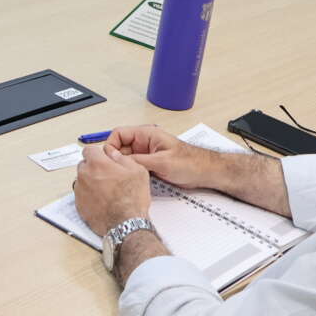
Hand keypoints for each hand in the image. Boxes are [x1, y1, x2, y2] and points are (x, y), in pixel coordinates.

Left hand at [74, 145, 151, 235]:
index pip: (88, 150)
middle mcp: (84, 175)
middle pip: (84, 165)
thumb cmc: (132, 198)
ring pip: (82, 180)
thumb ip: (121, 158)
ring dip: (90, 182)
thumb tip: (112, 153)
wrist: (126, 224)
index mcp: (97, 163)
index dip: (97, 154)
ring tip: (106, 191)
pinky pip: (81, 195)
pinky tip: (102, 201)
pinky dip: (89, 196)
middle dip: (93, 168)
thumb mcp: (137, 171)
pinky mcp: (79, 205)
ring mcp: (80, 191)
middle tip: (107, 176)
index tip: (103, 159)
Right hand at [106, 125, 221, 190]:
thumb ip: (139, 160)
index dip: (111, 145)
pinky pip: (133, 168)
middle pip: (119, 148)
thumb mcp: (162, 161)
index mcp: (146, 134)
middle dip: (115, 159)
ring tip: (121, 178)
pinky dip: (130, 174)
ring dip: (122, 167)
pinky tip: (130, 181)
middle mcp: (144, 143)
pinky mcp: (149, 166)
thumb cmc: (191, 162)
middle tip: (113, 172)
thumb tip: (118, 161)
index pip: (119, 134)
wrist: (206, 173)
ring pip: (125, 160)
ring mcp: (146, 155)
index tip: (110, 159)